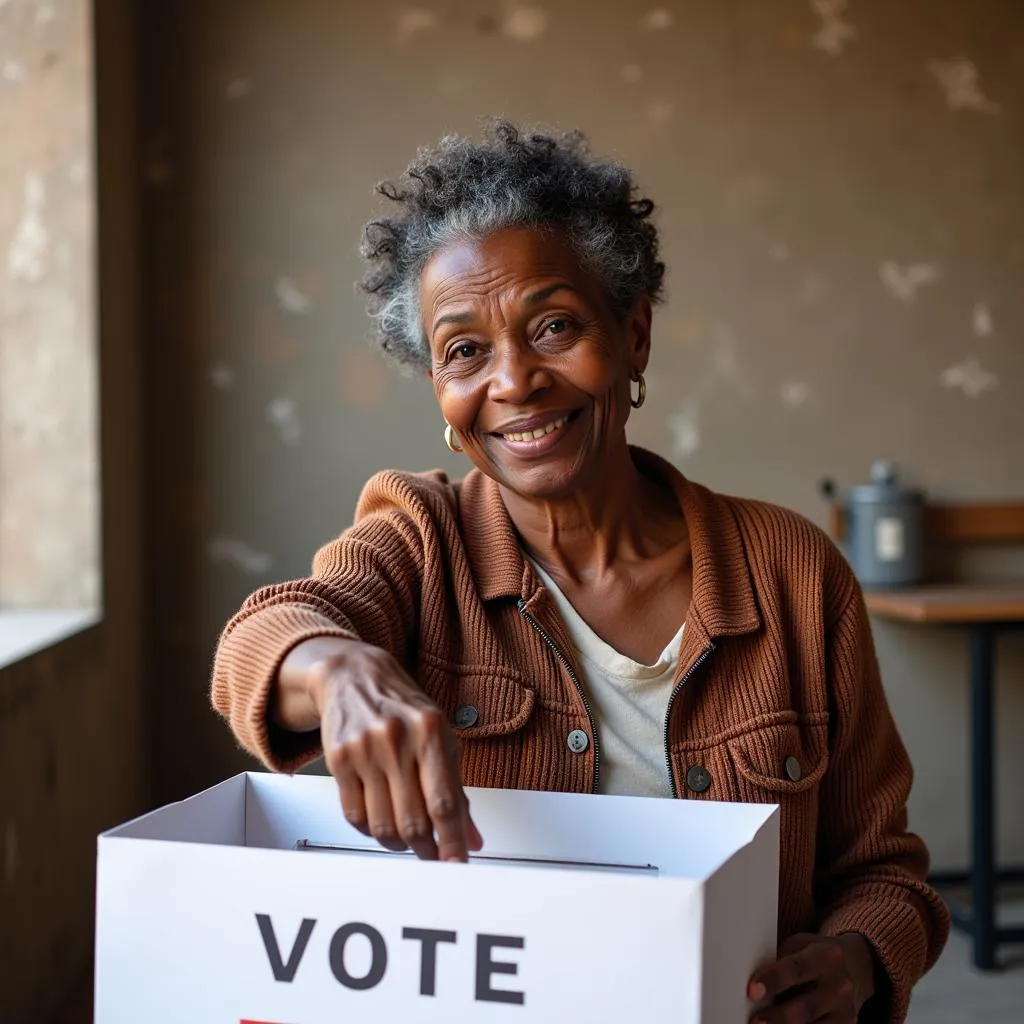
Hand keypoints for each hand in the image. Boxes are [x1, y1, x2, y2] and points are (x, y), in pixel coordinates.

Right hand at [307, 639, 483, 862]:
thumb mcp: (440, 737)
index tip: (458, 866)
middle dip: (427, 850)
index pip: (444, 802)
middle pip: (413, 821)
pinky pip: (355, 816)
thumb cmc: (403, 707)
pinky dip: (370, 831)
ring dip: (399, 845)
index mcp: (431, 731)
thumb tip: (471, 837)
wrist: (353, 675)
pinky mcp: (338, 760)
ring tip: (408, 840)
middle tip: (434, 857)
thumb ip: (456, 788)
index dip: (452, 842)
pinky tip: (381, 823)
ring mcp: (365, 750)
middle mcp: (397, 739)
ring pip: (382, 826)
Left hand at [748, 932, 876, 1023]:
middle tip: (755, 1022)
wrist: (854, 966)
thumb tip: (749, 976)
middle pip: (806, 1007)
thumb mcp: (801, 945)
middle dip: (779, 1017)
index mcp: (826, 956)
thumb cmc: (815, 954)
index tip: (752, 991)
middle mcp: (840, 985)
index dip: (773, 980)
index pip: (796, 969)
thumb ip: (780, 959)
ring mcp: (846, 1011)